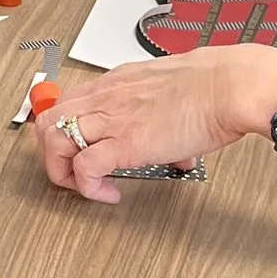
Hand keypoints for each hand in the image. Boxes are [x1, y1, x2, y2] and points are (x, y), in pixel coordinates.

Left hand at [35, 48, 276, 197]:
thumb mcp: (171, 91)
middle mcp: (107, 98)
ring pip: (54, 142)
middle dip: (51, 152)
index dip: (63, 130)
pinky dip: (89, 188)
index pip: (66, 102)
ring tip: (84, 186)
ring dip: (62, 171)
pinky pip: (85, 168)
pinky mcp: (125, 144)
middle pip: (48, 122)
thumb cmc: (211, 85)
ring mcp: (112, 120)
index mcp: (116, 83)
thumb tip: (173, 146)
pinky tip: (108, 194)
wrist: (228, 87)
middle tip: (72, 171)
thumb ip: (162, 115)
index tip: (74, 149)